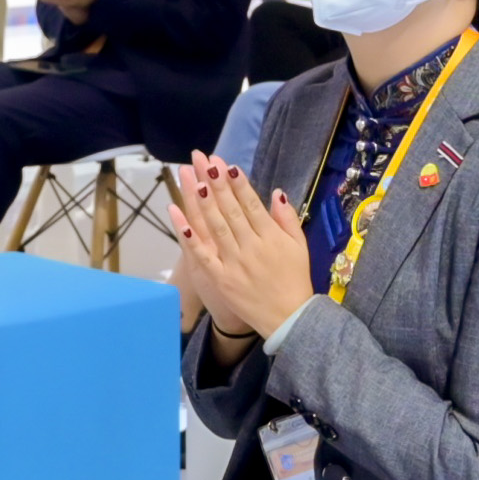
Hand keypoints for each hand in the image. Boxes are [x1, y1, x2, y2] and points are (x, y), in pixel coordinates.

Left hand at [170, 156, 317, 341]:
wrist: (289, 318)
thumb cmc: (295, 279)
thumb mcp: (299, 246)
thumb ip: (288, 219)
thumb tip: (277, 193)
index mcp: (271, 237)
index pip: (251, 204)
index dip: (238, 183)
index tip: (227, 164)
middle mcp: (252, 246)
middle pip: (231, 211)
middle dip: (218, 185)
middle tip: (206, 162)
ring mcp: (234, 263)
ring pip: (216, 227)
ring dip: (204, 203)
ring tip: (194, 181)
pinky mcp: (221, 278)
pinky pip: (202, 254)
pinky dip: (189, 235)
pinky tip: (178, 215)